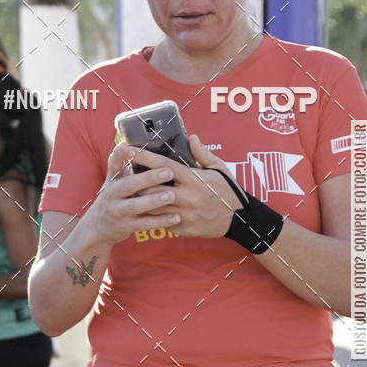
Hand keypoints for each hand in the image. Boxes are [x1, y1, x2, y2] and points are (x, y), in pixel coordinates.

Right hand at [85, 142, 181, 243]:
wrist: (98, 226)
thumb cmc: (115, 197)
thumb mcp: (115, 179)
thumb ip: (123, 163)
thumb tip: (131, 142)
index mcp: (113, 179)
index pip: (114, 164)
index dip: (119, 155)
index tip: (125, 146)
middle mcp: (112, 194)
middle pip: (128, 185)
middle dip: (147, 178)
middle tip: (167, 171)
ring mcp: (118, 211)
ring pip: (136, 206)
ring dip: (154, 200)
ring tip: (171, 195)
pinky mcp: (126, 226)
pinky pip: (144, 223)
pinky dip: (159, 221)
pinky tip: (175, 217)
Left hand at [129, 135, 243, 237]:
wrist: (239, 219)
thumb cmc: (228, 191)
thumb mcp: (220, 168)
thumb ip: (203, 154)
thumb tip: (190, 137)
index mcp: (194, 180)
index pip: (164, 166)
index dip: (145, 157)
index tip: (129, 149)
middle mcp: (188, 198)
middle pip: (153, 189)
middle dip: (138, 183)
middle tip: (127, 176)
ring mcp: (185, 216)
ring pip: (154, 207)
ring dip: (143, 200)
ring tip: (133, 193)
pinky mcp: (184, 229)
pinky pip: (163, 221)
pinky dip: (155, 215)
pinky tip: (149, 209)